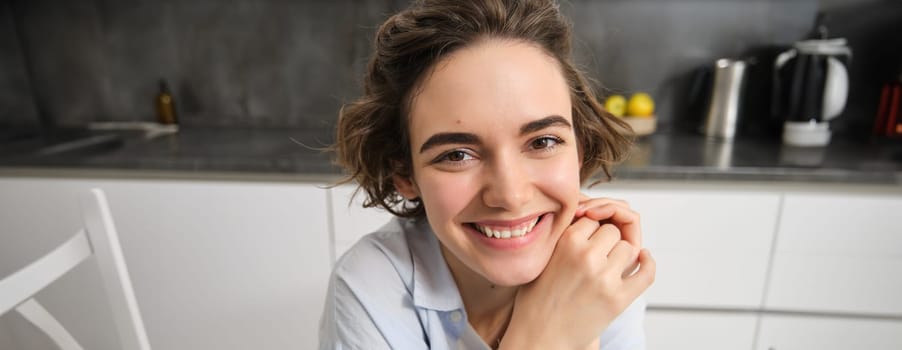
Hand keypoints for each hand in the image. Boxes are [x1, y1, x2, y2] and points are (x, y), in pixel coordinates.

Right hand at [500, 197, 654, 348]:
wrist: (539, 337)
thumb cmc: (536, 301)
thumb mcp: (542, 259)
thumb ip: (564, 238)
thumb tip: (587, 219)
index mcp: (566, 242)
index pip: (593, 220)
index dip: (590, 231)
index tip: (585, 243)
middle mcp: (587, 257)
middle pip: (612, 231)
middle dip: (606, 242)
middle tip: (595, 258)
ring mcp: (605, 278)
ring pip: (628, 248)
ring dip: (621, 255)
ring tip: (607, 268)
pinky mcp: (618, 299)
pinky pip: (646, 273)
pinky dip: (648, 264)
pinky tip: (643, 260)